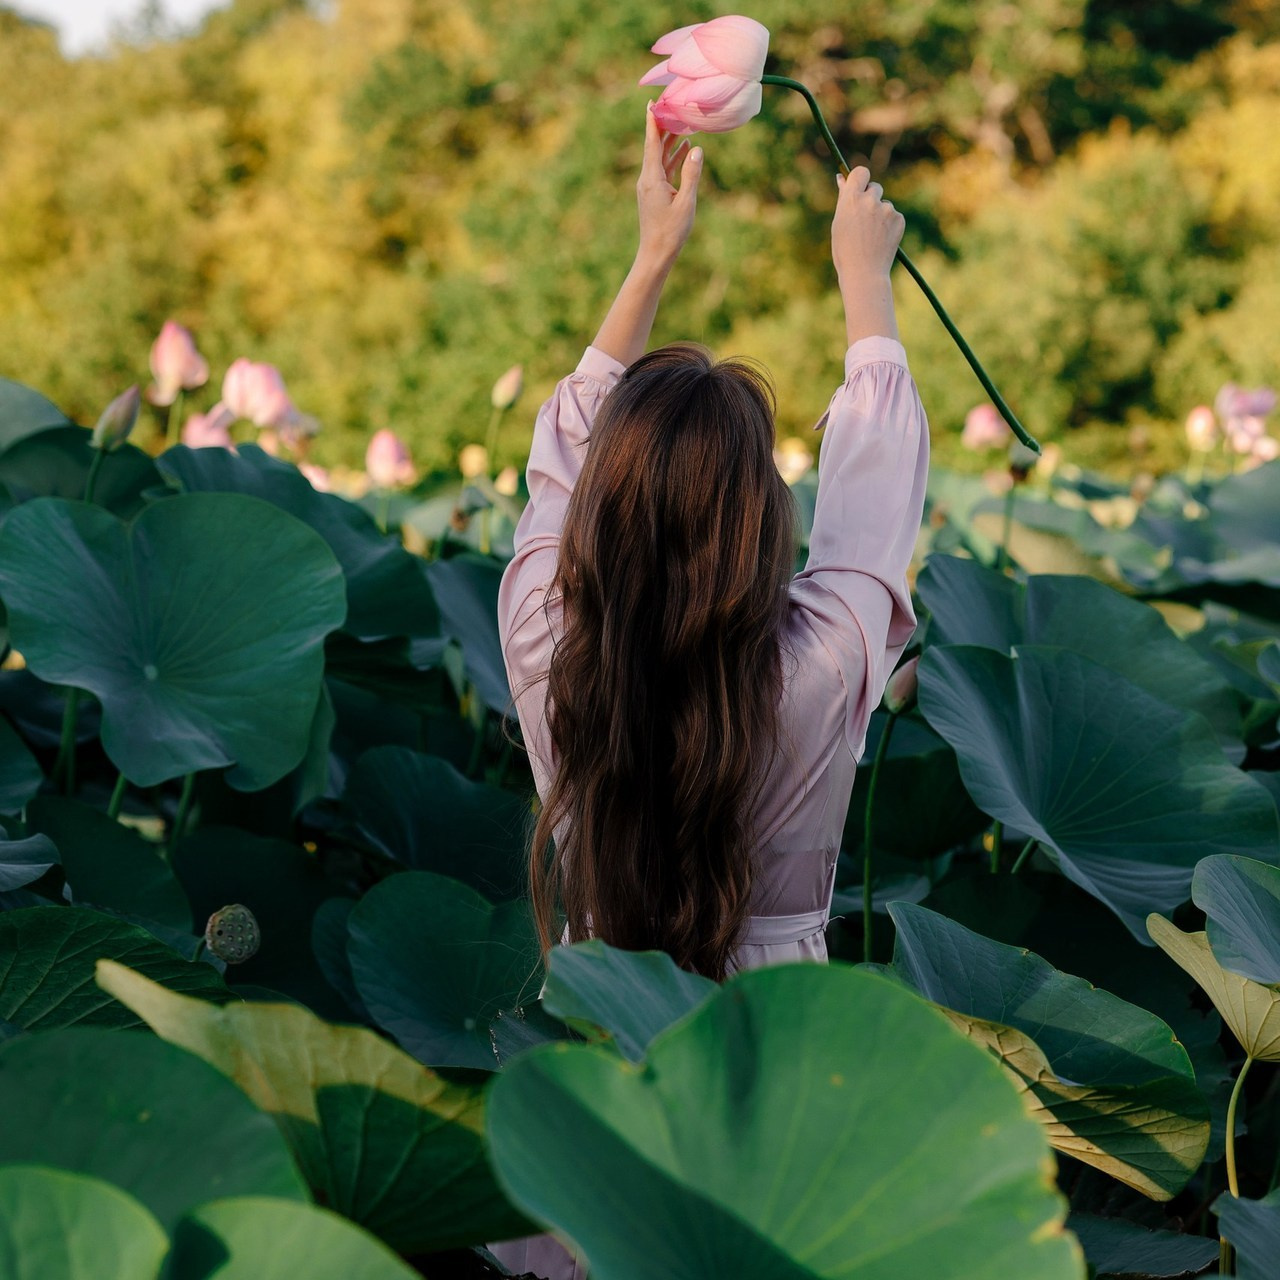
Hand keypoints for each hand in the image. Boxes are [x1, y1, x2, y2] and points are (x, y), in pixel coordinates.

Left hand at [636, 103, 702, 268]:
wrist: (656, 254)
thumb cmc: (671, 232)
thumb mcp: (686, 203)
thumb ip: (692, 174)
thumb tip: (696, 149)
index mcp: (652, 178)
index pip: (652, 143)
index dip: (653, 122)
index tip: (652, 102)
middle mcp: (647, 179)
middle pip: (654, 146)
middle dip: (663, 126)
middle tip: (671, 104)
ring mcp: (650, 186)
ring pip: (660, 157)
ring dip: (670, 140)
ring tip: (682, 121)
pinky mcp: (655, 193)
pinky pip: (664, 169)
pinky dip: (673, 157)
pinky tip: (684, 148)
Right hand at [832, 166, 904, 286]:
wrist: (864, 273)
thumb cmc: (845, 250)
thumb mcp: (839, 223)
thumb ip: (843, 199)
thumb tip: (842, 178)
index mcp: (851, 200)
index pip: (860, 172)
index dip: (861, 179)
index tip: (860, 186)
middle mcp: (869, 200)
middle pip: (875, 187)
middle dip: (871, 198)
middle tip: (865, 220)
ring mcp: (886, 209)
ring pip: (884, 204)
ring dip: (880, 214)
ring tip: (872, 236)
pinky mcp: (898, 219)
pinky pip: (893, 216)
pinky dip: (889, 225)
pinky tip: (881, 239)